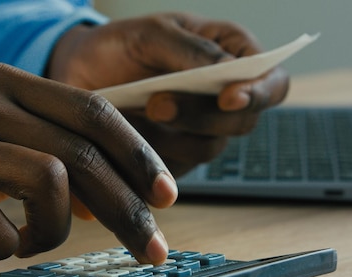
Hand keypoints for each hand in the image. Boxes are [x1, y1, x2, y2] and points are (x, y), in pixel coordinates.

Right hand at [0, 63, 175, 263]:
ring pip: (47, 184)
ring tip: (33, 240)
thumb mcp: (6, 136)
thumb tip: (119, 196)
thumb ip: (58, 152)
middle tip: (150, 247)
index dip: (138, 156)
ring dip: (55, 228)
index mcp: (12, 84)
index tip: (167, 196)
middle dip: (126, 209)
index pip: (94, 112)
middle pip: (81, 156)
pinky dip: (7, 244)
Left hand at [48, 12, 288, 175]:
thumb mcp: (152, 33)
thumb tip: (231, 70)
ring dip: (174, 137)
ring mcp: (198, 131)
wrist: (78, 72)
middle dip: (201, 116)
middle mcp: (222, 99)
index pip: (272, 81)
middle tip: (158, 104)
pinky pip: (175, 167)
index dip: (259, 93)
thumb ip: (192, 50)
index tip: (228, 97)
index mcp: (231, 56)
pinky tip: (129, 134)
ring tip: (137, 115)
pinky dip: (153, 154)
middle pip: (242, 122)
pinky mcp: (173, 157)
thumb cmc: (121, 45)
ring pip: (210, 147)